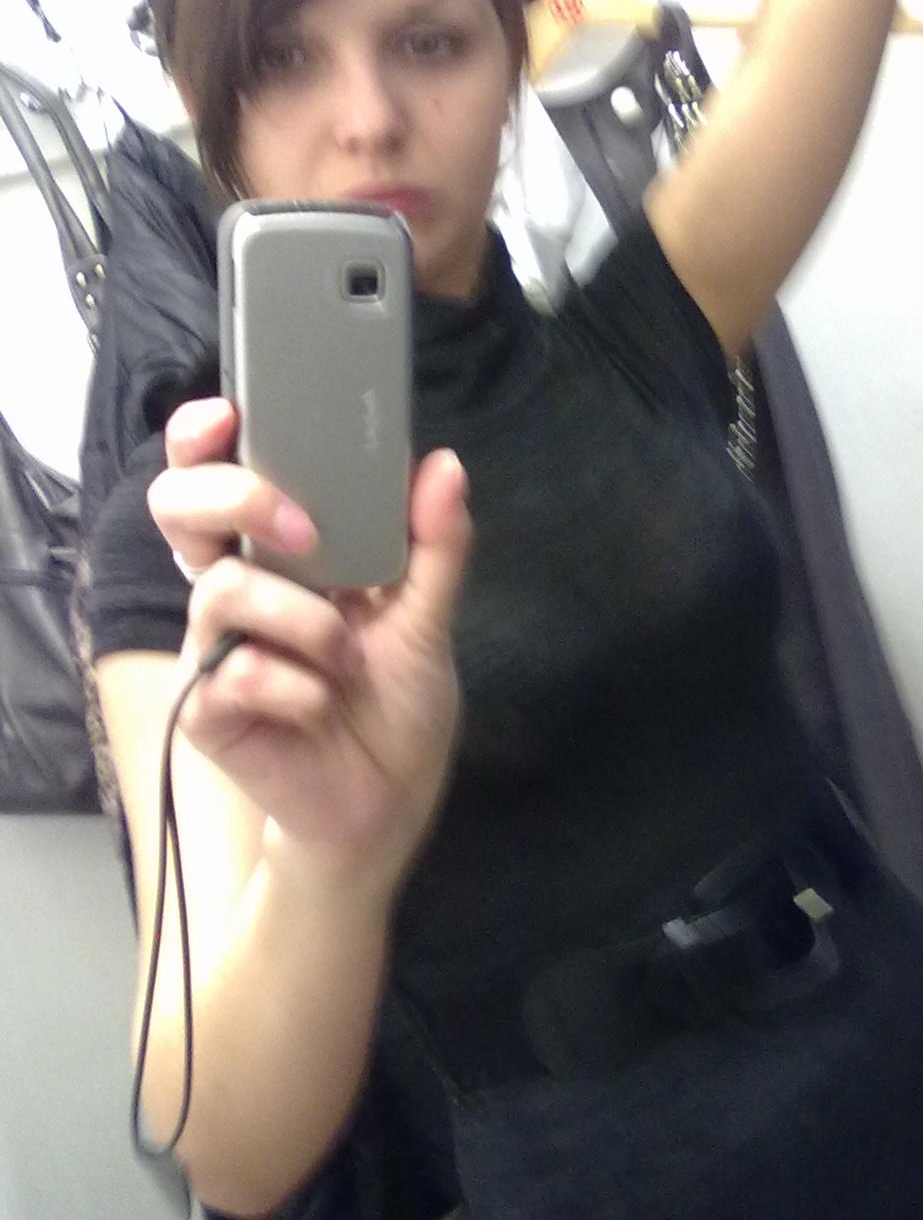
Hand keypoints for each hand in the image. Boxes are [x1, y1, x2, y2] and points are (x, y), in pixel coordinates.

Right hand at [148, 397, 470, 896]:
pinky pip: (236, 672)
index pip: (221, 476)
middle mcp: (238, 587)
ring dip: (306, 623)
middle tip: (304, 531)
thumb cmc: (395, 706)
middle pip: (182, 508)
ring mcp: (215, 646)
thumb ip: (435, 547)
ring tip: (346, 663)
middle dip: (236, 499)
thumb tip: (443, 465)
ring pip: (223, 591)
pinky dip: (296, 689)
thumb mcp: (429, 621)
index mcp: (282, 555)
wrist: (385, 804)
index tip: (227, 414)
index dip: (202, 437)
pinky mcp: (206, 707)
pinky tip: (320, 711)